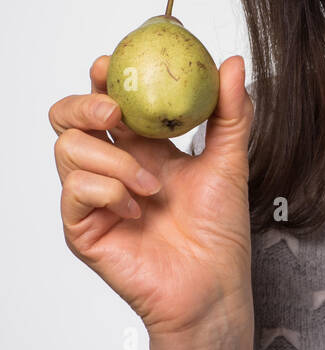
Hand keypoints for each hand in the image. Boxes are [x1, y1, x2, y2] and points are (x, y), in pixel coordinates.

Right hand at [49, 55, 255, 349]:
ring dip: (113, 161)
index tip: (115, 63)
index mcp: (142, 148)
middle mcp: (112, 168)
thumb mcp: (230, 162)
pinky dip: (108, 191)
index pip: (107, 101)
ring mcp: (94, 198)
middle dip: (83, 104)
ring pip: (67, 149)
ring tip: (151, 186)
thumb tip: (232, 62)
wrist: (214, 287)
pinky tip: (136, 209)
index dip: (103, 78)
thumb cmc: (219, 232)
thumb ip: (231, 112)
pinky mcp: (83, 228)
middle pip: (67, 119)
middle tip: (113, 110)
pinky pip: (75, 190)